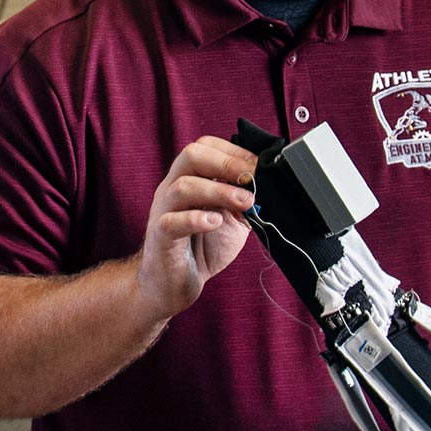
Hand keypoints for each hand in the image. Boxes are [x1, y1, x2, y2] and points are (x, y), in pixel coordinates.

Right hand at [135, 136, 258, 321]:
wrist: (174, 284)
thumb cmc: (201, 247)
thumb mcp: (231, 220)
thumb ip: (244, 202)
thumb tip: (270, 188)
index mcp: (189, 178)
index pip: (205, 147)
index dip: (233, 151)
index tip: (258, 166)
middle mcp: (173, 188)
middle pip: (191, 156)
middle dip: (226, 163)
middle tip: (251, 178)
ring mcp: (163, 211)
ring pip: (183, 187)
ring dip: (219, 192)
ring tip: (245, 202)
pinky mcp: (160, 236)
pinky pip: (171, 221)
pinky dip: (195, 219)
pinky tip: (215, 222)